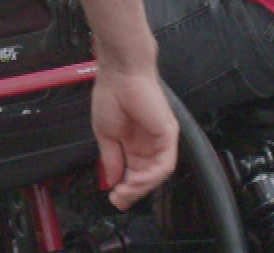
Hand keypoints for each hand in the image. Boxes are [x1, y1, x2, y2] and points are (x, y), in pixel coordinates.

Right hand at [91, 67, 178, 209]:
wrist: (119, 74)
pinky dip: (151, 176)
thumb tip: (112, 180)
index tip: (114, 198)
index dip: (125, 188)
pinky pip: (164, 163)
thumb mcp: (105, 134)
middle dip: (132, 192)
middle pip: (146, 176)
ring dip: (141, 187)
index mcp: (133, 143)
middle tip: (119, 199)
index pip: (134, 172)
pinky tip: (136, 180)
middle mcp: (149, 143)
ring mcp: (160, 139)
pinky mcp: (168, 134)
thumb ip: (111, 159)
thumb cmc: (111, 95)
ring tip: (125, 191)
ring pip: (157, 173)